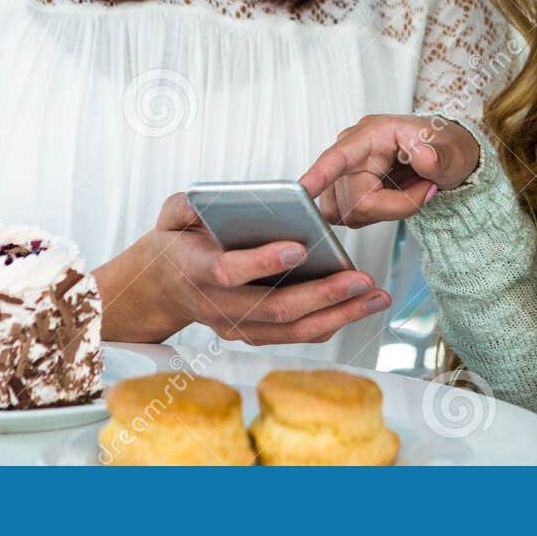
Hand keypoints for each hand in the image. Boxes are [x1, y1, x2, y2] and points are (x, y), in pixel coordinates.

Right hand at [94, 192, 391, 344]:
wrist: (160, 288)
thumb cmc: (176, 244)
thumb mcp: (172, 216)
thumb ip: (188, 206)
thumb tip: (214, 199)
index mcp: (197, 270)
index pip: (230, 272)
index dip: (263, 262)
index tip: (300, 247)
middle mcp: (219, 306)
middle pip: (274, 309)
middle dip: (323, 296)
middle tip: (361, 279)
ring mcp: (237, 326)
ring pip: (292, 330)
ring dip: (339, 315)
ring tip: (376, 296)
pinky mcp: (253, 335)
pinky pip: (296, 336)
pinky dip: (331, 323)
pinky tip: (360, 305)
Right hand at [299, 113, 480, 228]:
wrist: (446, 157)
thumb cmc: (444, 147)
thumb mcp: (452, 149)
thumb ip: (439, 155)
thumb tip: (424, 157)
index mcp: (372, 133)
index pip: (339, 156)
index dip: (319, 174)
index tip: (301, 189)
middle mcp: (352, 152)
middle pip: (353, 201)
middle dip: (393, 206)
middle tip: (425, 190)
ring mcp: (346, 172)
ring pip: (346, 213)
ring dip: (382, 212)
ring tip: (409, 191)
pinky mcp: (345, 191)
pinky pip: (348, 216)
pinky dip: (374, 216)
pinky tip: (392, 201)